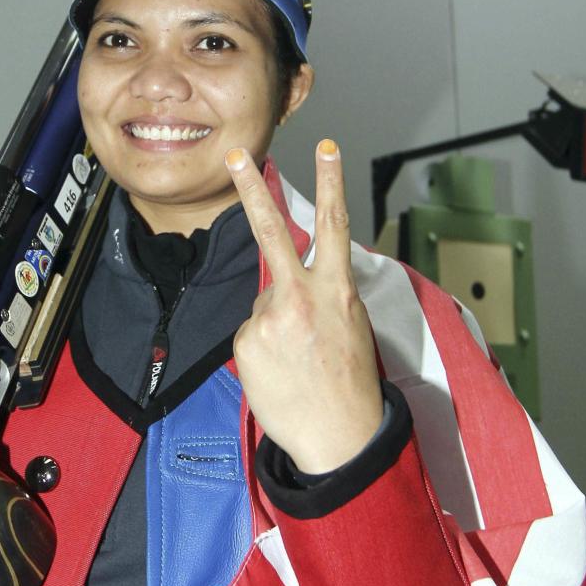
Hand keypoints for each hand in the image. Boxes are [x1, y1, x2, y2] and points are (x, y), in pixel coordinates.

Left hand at [226, 139, 382, 473]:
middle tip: (235, 155)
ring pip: (263, 304)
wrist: (338, 438)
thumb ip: (322, 294)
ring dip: (274, 325)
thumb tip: (288, 282)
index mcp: (337, 291)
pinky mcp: (247, 342)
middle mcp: (302, 297)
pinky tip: (280, 371)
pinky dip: (261, 349)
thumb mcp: (350, 326)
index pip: (335, 226)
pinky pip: (250, 334)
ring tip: (296, 360)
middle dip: (253, 189)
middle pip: (274, 231)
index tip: (327, 147)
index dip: (332, 183)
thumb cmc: (348, 385)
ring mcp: (270, 319)